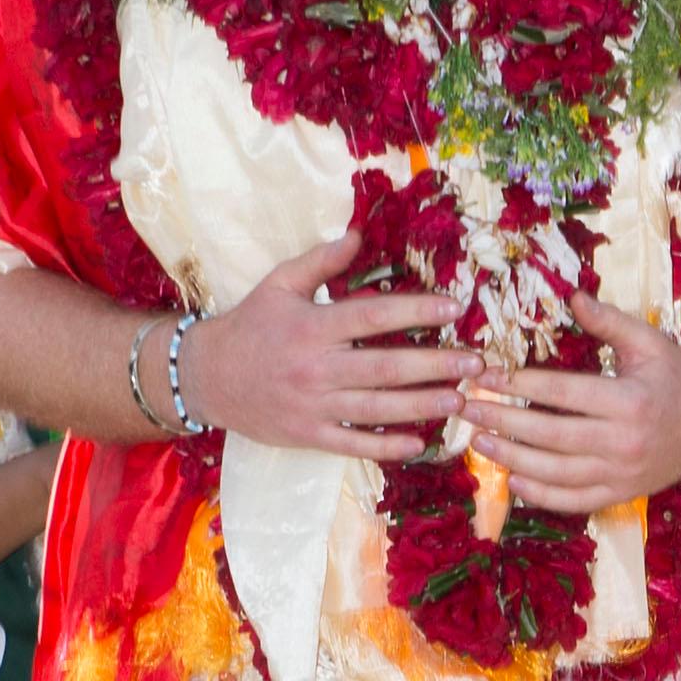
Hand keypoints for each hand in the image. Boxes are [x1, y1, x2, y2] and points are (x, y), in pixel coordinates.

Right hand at [178, 235, 470, 459]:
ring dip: (422, 405)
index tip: (453, 308)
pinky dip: (387, 447)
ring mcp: (313, 406)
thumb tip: (359, 233)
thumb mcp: (278, 284)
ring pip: (377, 409)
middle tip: (475, 363)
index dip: (415, 310)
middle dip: (435, 365)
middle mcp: (316, 368)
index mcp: (312, 327)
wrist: (206, 377)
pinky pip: (354, 444)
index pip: (372, 317)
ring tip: (458, 399)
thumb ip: (320, 261)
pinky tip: (420, 443)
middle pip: (385, 368)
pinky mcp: (308, 435)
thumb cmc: (249, 326)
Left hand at [457, 291, 680, 514]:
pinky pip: (574, 501)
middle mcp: (624, 442)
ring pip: (555, 474)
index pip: (561, 393)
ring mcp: (622, 474)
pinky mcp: (621, 494)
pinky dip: (541, 495)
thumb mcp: (648, 342)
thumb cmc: (677, 377)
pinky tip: (513, 481)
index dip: (518, 385)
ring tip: (479, 442)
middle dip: (504, 422)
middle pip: (550, 436)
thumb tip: (571, 295)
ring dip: (512, 460)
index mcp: (629, 400)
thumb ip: (608, 321)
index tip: (486, 376)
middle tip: (468, 410)